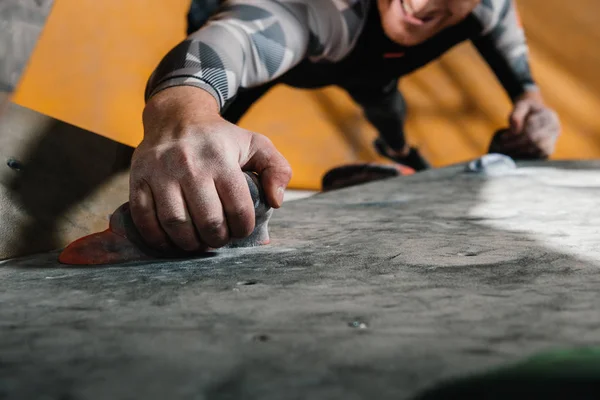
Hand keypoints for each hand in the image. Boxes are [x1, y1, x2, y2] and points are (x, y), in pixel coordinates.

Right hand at [129, 87, 291, 251]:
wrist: (176, 117)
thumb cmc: (221, 139)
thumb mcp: (256, 145)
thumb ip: (277, 170)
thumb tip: (276, 202)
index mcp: (221, 158)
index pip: (238, 207)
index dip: (244, 227)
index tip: (242, 229)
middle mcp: (190, 165)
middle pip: (207, 220)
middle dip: (218, 239)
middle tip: (219, 239)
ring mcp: (160, 172)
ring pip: (175, 223)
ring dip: (190, 243)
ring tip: (198, 242)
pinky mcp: (138, 178)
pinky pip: (144, 218)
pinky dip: (158, 238)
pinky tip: (171, 240)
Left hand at [489, 91, 560, 158]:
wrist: (537, 113)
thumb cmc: (527, 110)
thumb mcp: (520, 106)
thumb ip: (516, 115)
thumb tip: (514, 130)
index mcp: (548, 116)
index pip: (533, 128)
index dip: (516, 135)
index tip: (503, 137)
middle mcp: (554, 128)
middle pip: (536, 140)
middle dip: (517, 144)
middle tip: (503, 147)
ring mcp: (554, 139)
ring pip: (540, 149)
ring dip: (522, 152)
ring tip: (509, 151)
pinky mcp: (550, 148)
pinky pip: (542, 155)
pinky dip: (529, 156)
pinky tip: (517, 154)